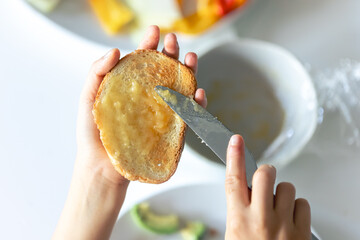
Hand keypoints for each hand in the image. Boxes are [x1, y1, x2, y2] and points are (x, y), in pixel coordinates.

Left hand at [76, 25, 205, 185]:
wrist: (101, 167)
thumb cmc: (93, 134)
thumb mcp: (89, 98)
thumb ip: (97, 72)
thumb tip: (114, 50)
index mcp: (130, 87)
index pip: (142, 62)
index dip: (149, 45)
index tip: (154, 31)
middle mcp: (148, 97)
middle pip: (164, 71)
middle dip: (171, 53)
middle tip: (173, 40)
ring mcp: (160, 113)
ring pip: (180, 88)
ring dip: (188, 72)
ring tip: (190, 58)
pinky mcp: (170, 130)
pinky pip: (187, 114)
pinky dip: (196, 103)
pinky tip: (197, 92)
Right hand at [225, 135, 310, 239]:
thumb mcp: (234, 234)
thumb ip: (239, 211)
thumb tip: (245, 192)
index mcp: (239, 220)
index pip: (234, 180)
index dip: (235, 156)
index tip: (236, 141)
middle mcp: (261, 220)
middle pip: (264, 175)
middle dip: (266, 172)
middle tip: (265, 179)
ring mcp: (283, 226)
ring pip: (287, 187)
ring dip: (282, 194)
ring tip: (278, 209)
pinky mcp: (302, 233)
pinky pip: (303, 204)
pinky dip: (297, 208)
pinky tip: (290, 219)